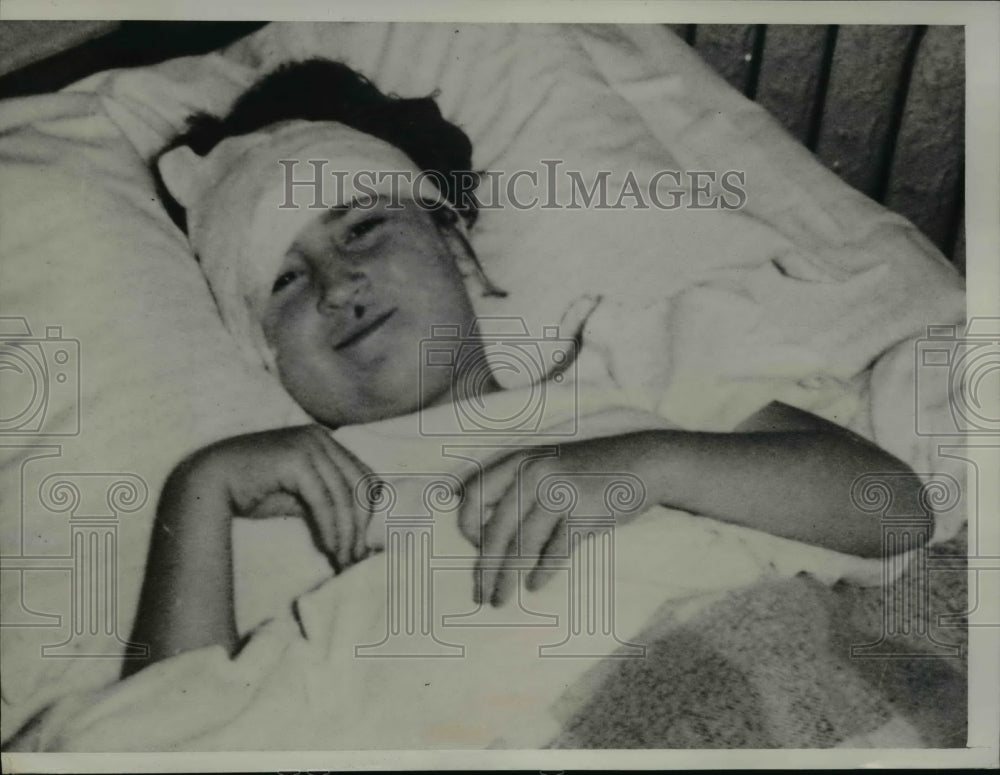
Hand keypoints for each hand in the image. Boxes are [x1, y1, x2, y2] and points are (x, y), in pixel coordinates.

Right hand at [177, 425, 375, 571]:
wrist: (208, 480)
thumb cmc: (251, 489)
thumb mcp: (298, 495)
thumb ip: (326, 502)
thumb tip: (356, 531)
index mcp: (324, 440)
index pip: (363, 476)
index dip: (368, 511)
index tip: (364, 542)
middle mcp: (320, 437)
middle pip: (359, 485)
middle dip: (361, 525)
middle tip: (357, 557)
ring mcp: (309, 445)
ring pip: (343, 495)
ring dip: (347, 532)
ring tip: (344, 559)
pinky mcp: (296, 460)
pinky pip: (324, 500)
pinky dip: (331, 527)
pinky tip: (329, 548)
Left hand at [458, 436, 652, 606]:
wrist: (641, 462)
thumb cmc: (586, 472)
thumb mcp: (545, 466)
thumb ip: (513, 488)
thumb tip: (474, 527)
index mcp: (519, 461)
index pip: (474, 494)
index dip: (467, 526)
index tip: (474, 549)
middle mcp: (534, 473)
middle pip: (496, 530)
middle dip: (484, 568)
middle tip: (478, 595)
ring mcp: (559, 492)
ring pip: (522, 547)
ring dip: (507, 579)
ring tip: (500, 601)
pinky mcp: (584, 513)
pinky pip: (555, 552)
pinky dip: (542, 573)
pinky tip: (534, 586)